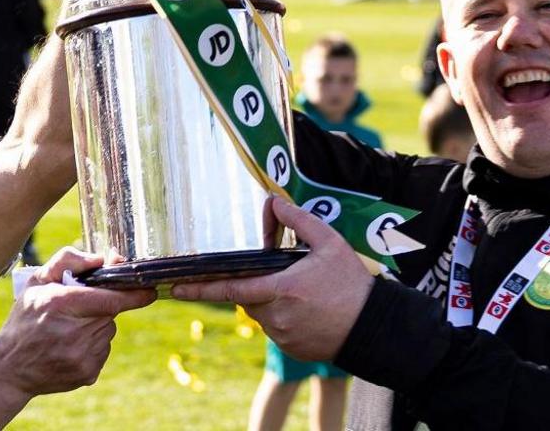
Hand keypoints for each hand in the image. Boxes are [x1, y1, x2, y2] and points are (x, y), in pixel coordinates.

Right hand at [0, 247, 155, 397]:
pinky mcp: (87, 374)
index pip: (111, 299)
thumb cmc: (24, 318)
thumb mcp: (37, 281)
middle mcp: (74, 333)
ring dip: (96, 325)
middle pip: (109, 313)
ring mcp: (82, 357)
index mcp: (61, 304)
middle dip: (101, 306)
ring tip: (68, 329)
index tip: (150, 290)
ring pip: (107, 331)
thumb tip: (102, 258)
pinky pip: (103, 350)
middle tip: (77, 308)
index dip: (134, 294)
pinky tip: (69, 346)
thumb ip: (68, 260)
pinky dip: (92, 344)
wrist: (10, 368)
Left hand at [169, 197, 374, 362]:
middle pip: (247, 298)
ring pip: (262, 314)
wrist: (375, 328)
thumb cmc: (352, 284)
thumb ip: (299, 221)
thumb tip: (273, 201)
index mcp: (281, 289)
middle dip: (253, 284)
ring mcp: (283, 336)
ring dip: (270, 300)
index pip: (231, 288)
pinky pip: (277, 329)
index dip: (200, 288)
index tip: (175, 288)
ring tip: (303, 291)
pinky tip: (308, 308)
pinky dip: (284, 316)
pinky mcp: (292, 349)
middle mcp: (276, 317)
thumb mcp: (329, 243)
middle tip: (276, 275)